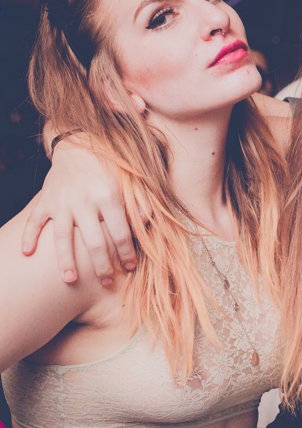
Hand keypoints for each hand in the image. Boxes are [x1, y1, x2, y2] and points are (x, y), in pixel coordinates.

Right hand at [19, 143, 137, 284]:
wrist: (80, 144)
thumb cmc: (110, 167)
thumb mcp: (131, 182)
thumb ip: (141, 204)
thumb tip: (147, 226)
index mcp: (109, 197)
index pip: (120, 234)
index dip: (126, 254)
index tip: (130, 267)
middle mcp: (84, 202)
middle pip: (94, 242)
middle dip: (101, 266)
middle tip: (107, 282)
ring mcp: (62, 202)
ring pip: (62, 238)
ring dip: (66, 261)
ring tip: (70, 280)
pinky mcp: (46, 201)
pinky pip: (35, 221)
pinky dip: (29, 237)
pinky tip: (28, 253)